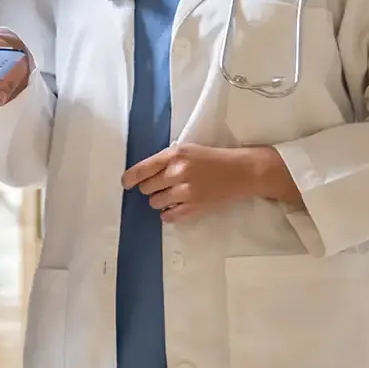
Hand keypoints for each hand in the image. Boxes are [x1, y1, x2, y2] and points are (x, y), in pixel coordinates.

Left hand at [123, 144, 299, 222]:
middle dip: (150, 188)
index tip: (126, 183)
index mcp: (175, 155)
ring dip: (160, 201)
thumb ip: (166, 160)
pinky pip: (169, 217)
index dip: (130, 179)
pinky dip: (169, 214)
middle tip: (162, 186)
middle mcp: (178, 172)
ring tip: (172, 195)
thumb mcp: (188, 150)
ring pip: (155, 203)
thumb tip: (141, 174)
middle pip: (146, 188)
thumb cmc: (214, 158)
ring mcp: (186, 192)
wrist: (242, 172)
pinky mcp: (194, 207)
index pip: (141, 170)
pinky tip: (177, 206)